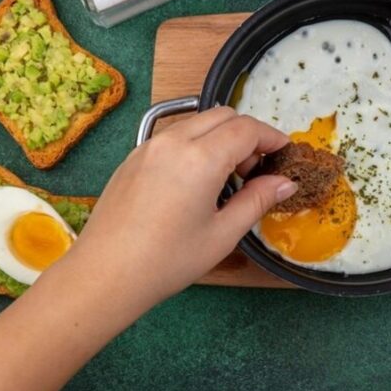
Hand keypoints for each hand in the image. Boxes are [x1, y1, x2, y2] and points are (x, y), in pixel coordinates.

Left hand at [54, 107, 295, 304]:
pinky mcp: (134, 156)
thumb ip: (257, 201)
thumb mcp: (222, 234)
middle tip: (256, 171)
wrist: (105, 274)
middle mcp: (174, 141)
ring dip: (221, 137)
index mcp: (201, 158)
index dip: (272, 137)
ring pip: (198, 121)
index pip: (247, 129)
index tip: (285, 154)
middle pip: (224, 115)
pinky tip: (196, 181)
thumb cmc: (166, 261)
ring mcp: (149, 145)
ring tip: (227, 178)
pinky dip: (196, 144)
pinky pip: (174, 134)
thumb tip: (285, 183)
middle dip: (247, 135)